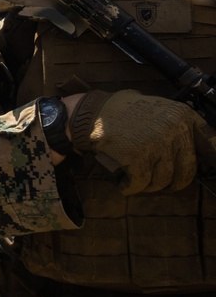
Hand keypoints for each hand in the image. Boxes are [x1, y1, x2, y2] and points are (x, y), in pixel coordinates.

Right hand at [70, 90, 204, 194]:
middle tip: (161, 181)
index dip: (212, 160)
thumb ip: (177, 125)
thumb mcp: (159, 109)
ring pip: (164, 181)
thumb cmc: (124, 111)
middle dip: (173, 181)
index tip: (209, 168)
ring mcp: (157, 145)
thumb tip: (199, 151)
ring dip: (150, 185)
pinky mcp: (138, 160)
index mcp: (183, 116)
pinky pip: (141, 184)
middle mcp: (175, 131)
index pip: (211, 144)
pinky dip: (131, 187)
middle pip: (187, 171)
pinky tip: (125, 183)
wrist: (92, 113)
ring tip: (137, 177)